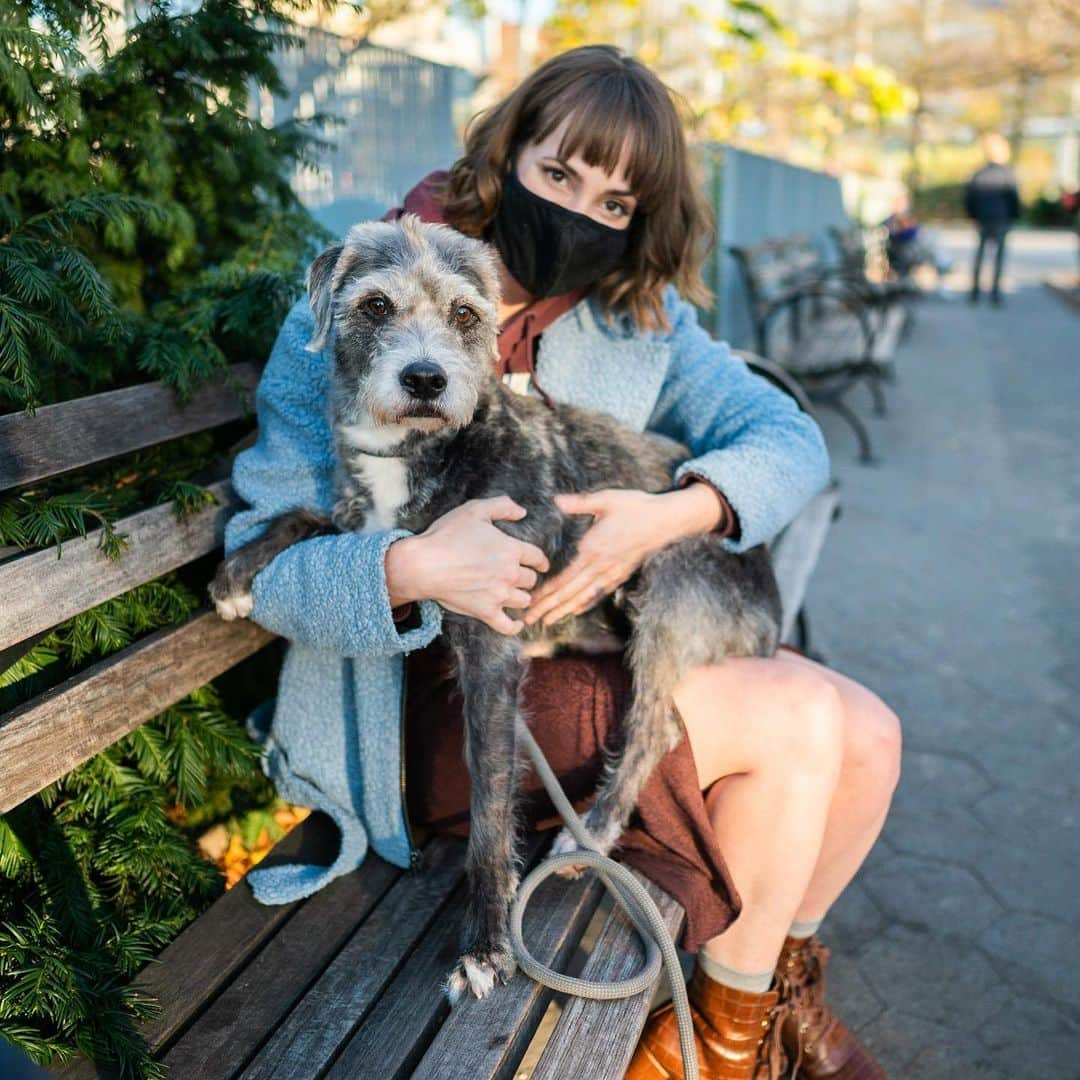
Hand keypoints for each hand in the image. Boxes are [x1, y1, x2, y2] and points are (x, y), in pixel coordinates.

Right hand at [385, 496, 549, 634]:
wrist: (424, 565)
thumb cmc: (446, 535)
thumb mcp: (474, 510)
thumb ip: (502, 506)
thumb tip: (522, 512)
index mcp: (511, 549)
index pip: (537, 558)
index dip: (540, 561)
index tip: (541, 565)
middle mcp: (510, 573)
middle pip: (531, 580)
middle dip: (528, 577)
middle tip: (522, 578)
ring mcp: (499, 595)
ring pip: (524, 601)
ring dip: (522, 597)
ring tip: (517, 595)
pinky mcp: (485, 612)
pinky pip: (507, 626)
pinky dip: (515, 627)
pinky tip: (517, 624)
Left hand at [524, 485, 722, 627]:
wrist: (665, 521)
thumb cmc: (636, 507)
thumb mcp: (606, 499)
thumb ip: (580, 503)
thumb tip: (557, 500)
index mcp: (593, 550)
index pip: (564, 578)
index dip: (545, 592)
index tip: (530, 601)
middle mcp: (601, 567)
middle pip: (569, 593)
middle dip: (548, 607)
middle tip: (528, 620)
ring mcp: (612, 573)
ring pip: (583, 597)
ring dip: (563, 610)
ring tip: (547, 621)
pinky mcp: (621, 574)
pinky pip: (599, 593)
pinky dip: (585, 603)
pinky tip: (576, 610)